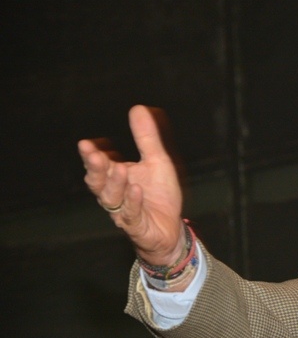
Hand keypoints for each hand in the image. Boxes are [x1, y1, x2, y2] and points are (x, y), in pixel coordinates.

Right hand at [78, 105, 184, 265]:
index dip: (92, 155)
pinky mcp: (137, 227)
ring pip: (111, 199)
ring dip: (114, 184)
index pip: (99, 164)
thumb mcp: (157, 162)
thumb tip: (137, 108)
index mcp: (116, 177)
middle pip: (98, 181)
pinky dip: (132, 202)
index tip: (87, 143)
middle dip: (95, 167)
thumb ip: (146, 138)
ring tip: (120, 169)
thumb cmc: (159, 195)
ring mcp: (124, 212)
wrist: (170, 229)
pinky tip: (136, 189)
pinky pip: (131, 216)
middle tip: (92, 153)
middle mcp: (115, 194)